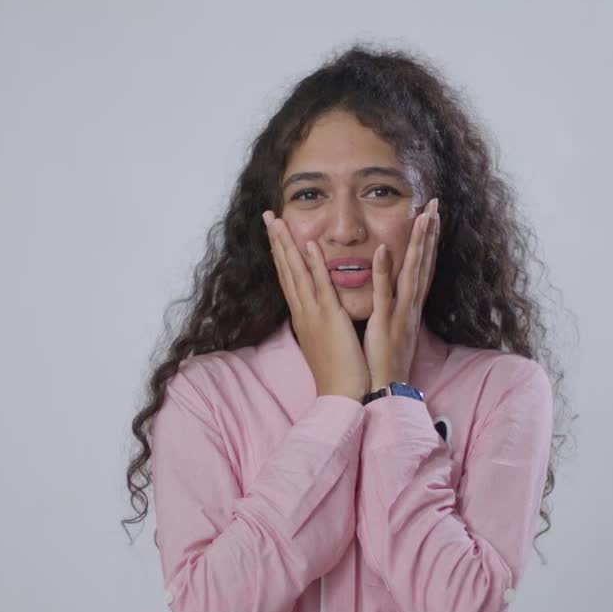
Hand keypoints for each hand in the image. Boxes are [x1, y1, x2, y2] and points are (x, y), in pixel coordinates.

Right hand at [264, 210, 370, 401]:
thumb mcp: (327, 339)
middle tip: (268, 216)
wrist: (343, 395)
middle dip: (276, 242)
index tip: (275, 233)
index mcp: (304, 316)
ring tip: (277, 221)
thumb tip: (319, 309)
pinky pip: (320, 287)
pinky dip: (313, 266)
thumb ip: (322, 320)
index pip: (289, 278)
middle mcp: (304, 311)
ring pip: (296, 273)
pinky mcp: (329, 319)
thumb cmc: (339, 371)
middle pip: (286, 270)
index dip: (281, 254)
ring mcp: (314, 314)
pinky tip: (308, 245)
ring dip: (287, 245)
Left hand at [364, 197, 439, 391]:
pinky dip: (385, 271)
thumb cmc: (383, 362)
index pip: (423, 267)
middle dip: (430, 233)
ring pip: (412, 272)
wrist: (383, 392)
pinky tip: (384, 249)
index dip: (429, 241)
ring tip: (422, 216)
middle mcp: (410, 306)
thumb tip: (392, 290)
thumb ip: (394, 306)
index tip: (432, 215)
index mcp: (410, 306)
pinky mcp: (385, 323)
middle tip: (435, 203)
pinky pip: (385, 294)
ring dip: (418, 244)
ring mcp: (400, 313)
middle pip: (424, 263)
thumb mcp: (392, 328)